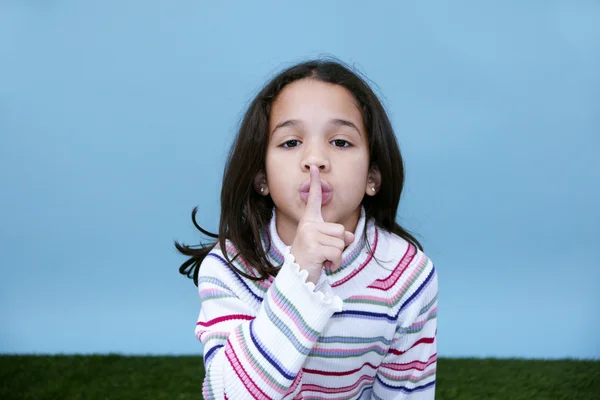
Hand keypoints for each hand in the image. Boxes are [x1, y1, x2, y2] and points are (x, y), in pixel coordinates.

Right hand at [290, 165, 354, 283]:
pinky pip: (337, 253)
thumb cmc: (312, 259)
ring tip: (322, 259)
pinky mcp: (313, 248)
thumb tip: (349, 237)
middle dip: (337, 245)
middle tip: (322, 253)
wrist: (298, 278)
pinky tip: (324, 265)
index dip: (315, 183)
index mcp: (309, 221)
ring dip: (336, 255)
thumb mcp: (327, 245)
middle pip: (340, 230)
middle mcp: (308, 225)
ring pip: (340, 243)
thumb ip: (339, 237)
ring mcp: (309, 236)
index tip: (314, 167)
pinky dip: (335, 263)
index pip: (314, 199)